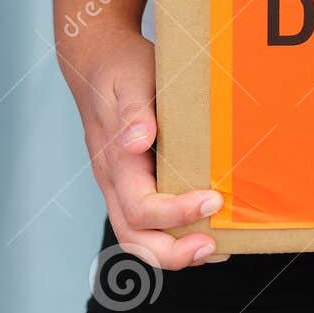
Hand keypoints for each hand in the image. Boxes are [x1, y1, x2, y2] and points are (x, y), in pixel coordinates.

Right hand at [58, 25, 225, 269]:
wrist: (98, 60)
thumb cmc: (120, 68)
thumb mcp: (131, 80)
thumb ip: (134, 112)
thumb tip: (137, 142)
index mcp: (114, 160)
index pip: (139, 206)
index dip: (175, 213)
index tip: (213, 200)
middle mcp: (113, 180)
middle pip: (133, 236)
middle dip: (172, 253)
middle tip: (214, 247)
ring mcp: (120, 184)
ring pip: (137, 236)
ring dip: (172, 251)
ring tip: (215, 249)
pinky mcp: (132, 181)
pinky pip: (145, 221)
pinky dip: (172, 235)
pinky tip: (205, 231)